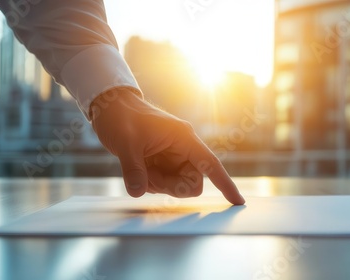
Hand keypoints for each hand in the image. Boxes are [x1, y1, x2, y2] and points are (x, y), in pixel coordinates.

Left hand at [89, 87, 244, 204]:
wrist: (110, 107)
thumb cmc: (121, 118)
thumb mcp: (125, 144)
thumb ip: (133, 170)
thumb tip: (137, 193)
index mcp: (183, 138)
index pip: (210, 164)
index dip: (225, 184)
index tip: (238, 202)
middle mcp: (183, 148)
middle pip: (192, 182)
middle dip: (172, 186)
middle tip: (148, 178)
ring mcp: (173, 156)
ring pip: (177, 185)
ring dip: (158, 184)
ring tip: (138, 168)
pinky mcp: (163, 161)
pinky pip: (165, 183)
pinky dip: (151, 182)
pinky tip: (138, 169)